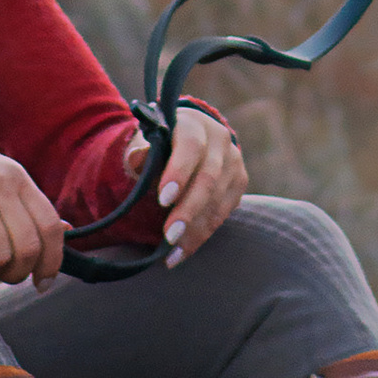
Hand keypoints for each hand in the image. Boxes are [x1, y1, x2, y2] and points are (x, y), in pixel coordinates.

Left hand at [123, 103, 245, 261]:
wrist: (190, 142)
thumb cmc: (162, 145)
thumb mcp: (148, 145)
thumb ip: (143, 154)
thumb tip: (138, 158)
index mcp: (194, 124)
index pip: (190, 147)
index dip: (179, 172)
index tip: (163, 200)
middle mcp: (220, 140)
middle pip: (208, 178)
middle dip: (188, 210)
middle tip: (169, 236)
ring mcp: (234, 161)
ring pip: (218, 200)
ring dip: (195, 230)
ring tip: (172, 253)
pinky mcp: (239, 183)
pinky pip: (222, 214)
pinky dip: (202, 235)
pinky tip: (183, 251)